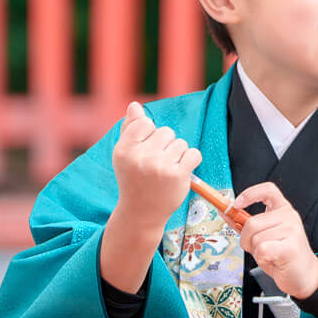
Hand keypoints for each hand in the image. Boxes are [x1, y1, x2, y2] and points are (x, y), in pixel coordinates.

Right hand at [110, 101, 199, 226]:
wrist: (141, 213)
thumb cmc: (134, 179)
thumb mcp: (125, 155)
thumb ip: (130, 129)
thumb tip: (135, 105)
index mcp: (124, 150)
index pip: (145, 123)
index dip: (149, 135)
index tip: (145, 152)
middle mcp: (141, 157)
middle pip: (166, 131)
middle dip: (165, 145)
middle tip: (156, 164)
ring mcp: (160, 167)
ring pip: (181, 143)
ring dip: (178, 154)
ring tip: (166, 170)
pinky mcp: (177, 175)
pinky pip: (194, 154)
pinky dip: (191, 161)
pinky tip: (180, 172)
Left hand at [234, 181, 317, 299]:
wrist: (303, 275)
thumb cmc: (281, 254)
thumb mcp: (263, 235)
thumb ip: (245, 223)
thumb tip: (225, 212)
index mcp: (283, 209)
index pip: (268, 190)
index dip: (249, 194)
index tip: (236, 204)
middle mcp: (289, 216)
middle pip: (252, 222)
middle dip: (246, 239)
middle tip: (258, 248)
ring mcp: (292, 231)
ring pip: (255, 238)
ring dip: (255, 251)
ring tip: (269, 255)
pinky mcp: (290, 247)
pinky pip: (262, 250)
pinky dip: (261, 258)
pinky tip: (272, 260)